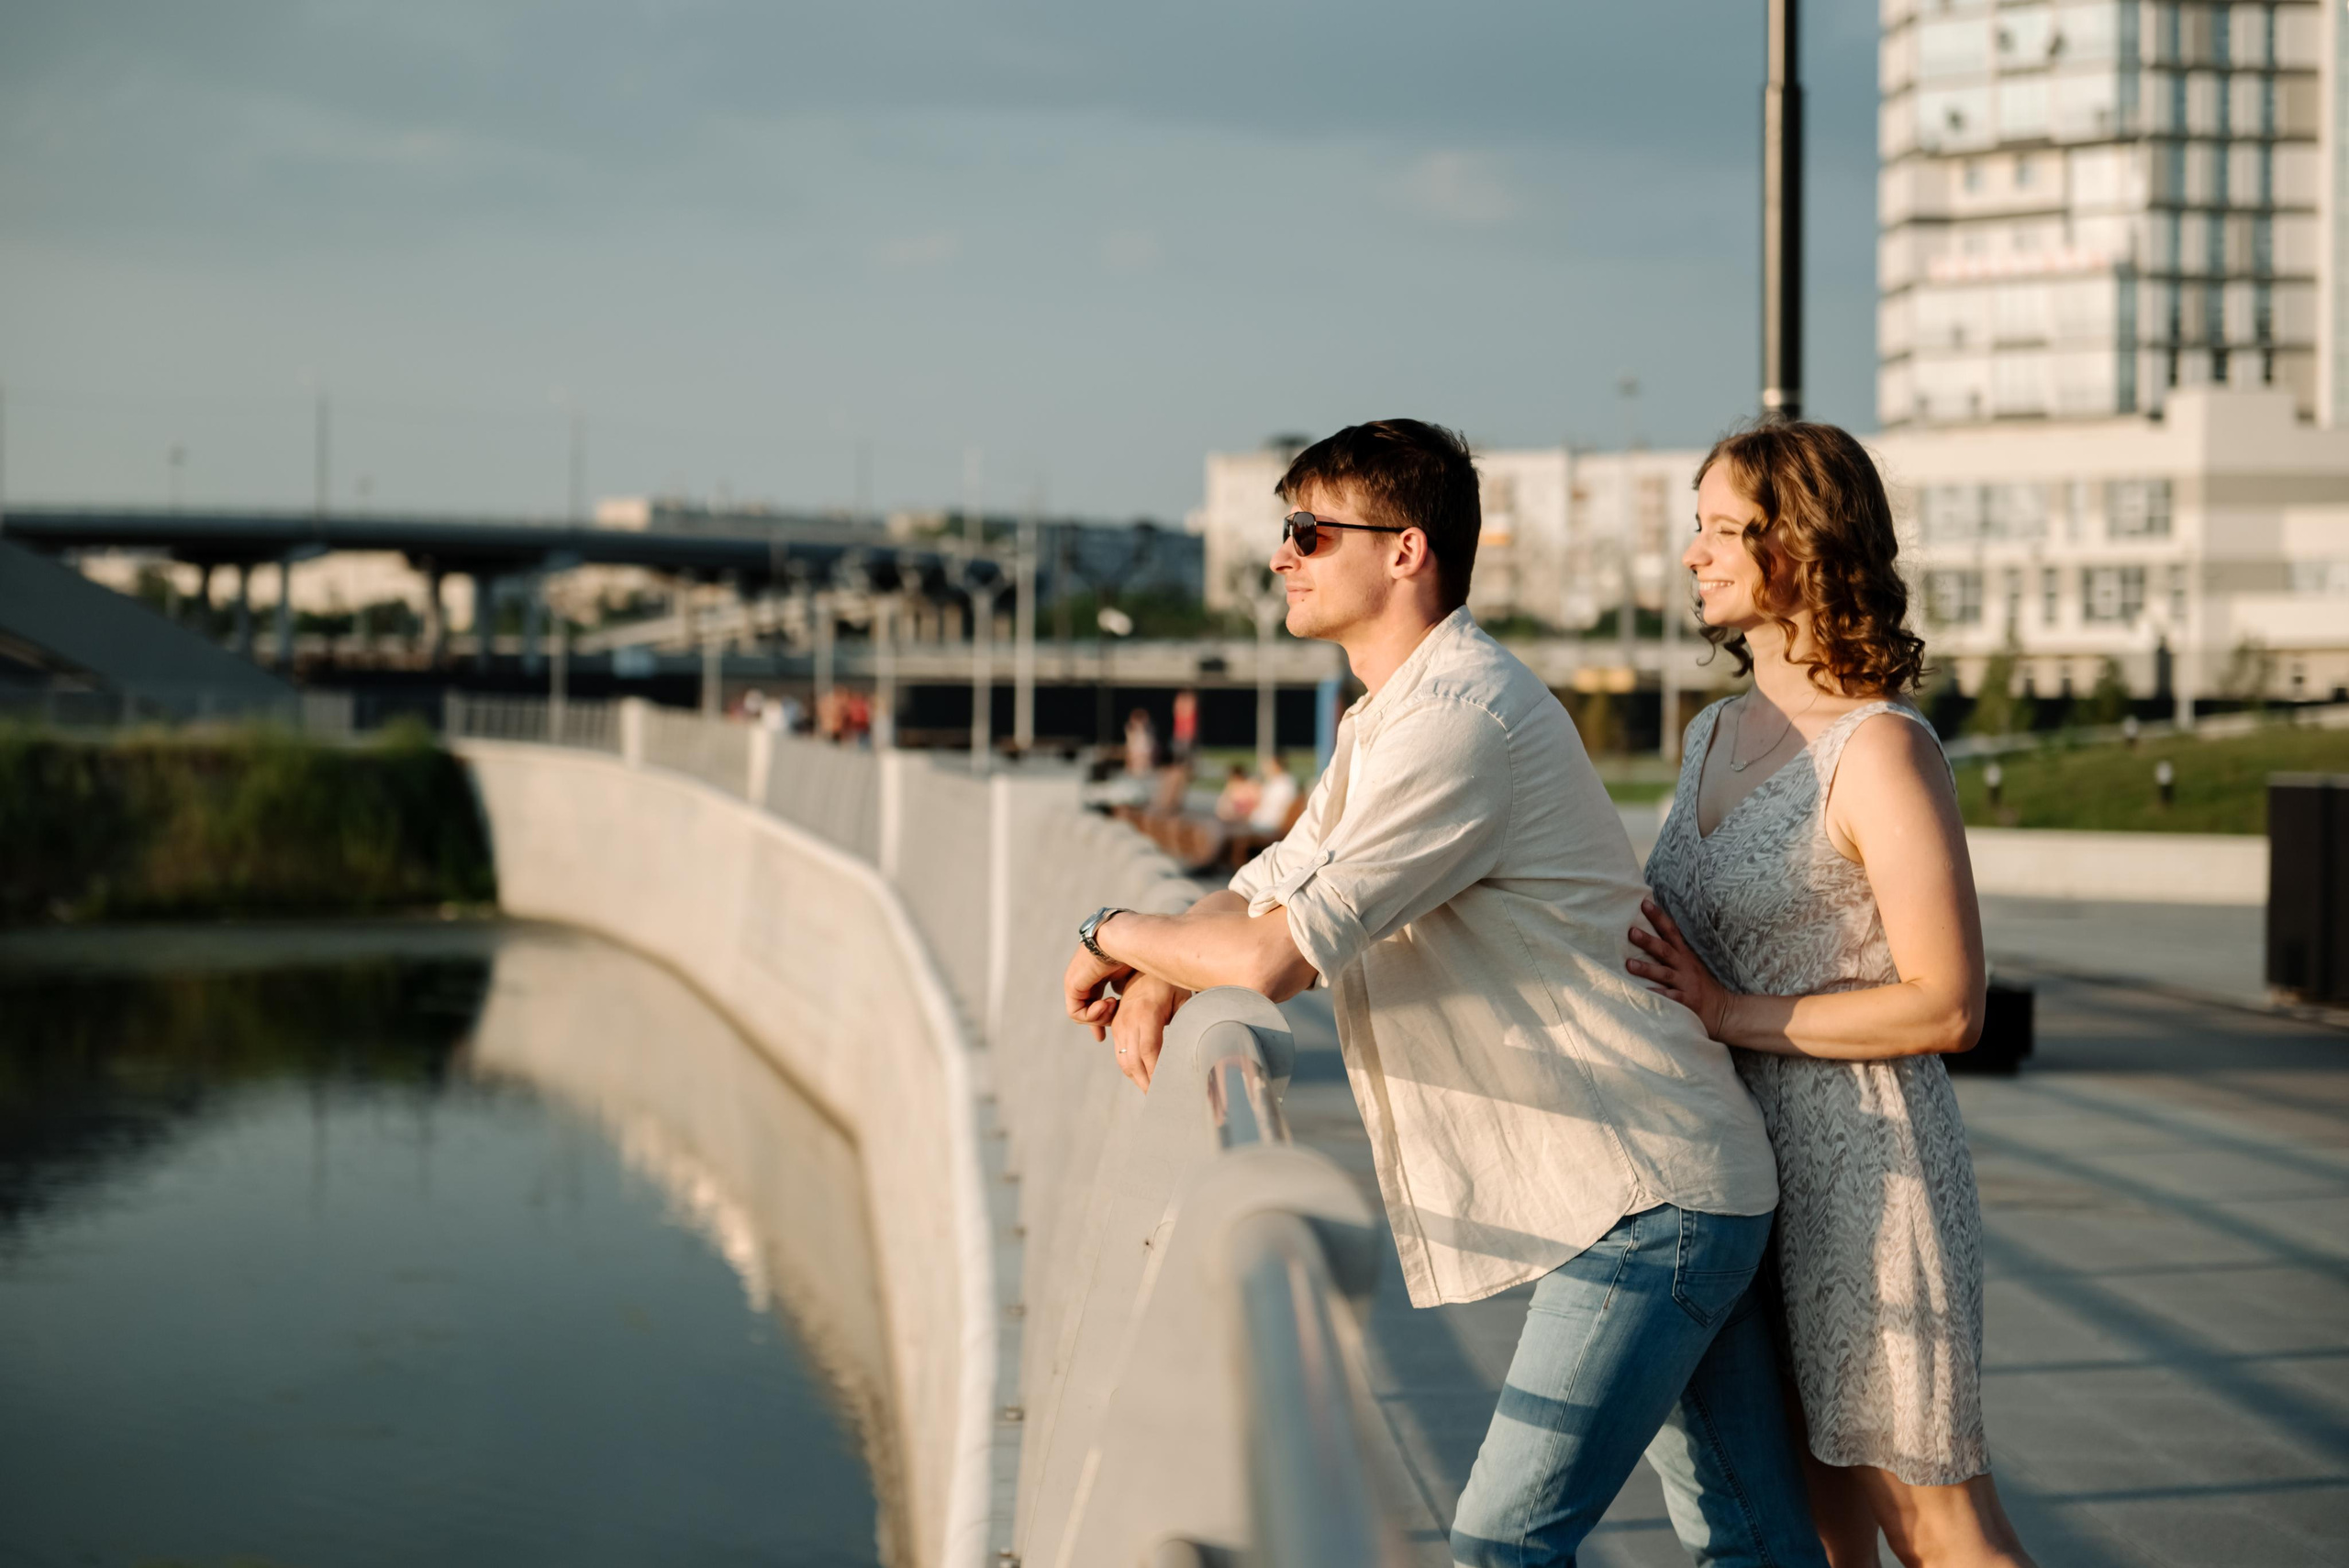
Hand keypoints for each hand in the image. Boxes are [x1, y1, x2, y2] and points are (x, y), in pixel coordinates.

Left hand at [1063, 937, 1135, 1038]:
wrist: (1125, 939)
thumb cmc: (1137, 953)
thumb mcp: (1133, 979)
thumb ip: (1130, 994)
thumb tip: (1134, 1009)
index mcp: (1099, 970)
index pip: (1095, 997)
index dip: (1103, 1016)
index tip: (1111, 1029)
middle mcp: (1085, 975)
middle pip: (1086, 1007)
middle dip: (1096, 1023)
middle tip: (1102, 1036)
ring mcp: (1076, 980)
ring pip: (1083, 1013)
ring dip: (1101, 1017)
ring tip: (1115, 1005)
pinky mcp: (1072, 984)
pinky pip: (1076, 1013)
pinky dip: (1092, 1016)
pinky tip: (1109, 1004)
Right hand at [1108, 973, 1190, 1090]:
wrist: (1142, 965)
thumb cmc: (1169, 983)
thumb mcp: (1182, 998)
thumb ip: (1186, 1022)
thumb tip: (1196, 1047)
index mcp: (1146, 1014)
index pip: (1149, 1051)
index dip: (1156, 1073)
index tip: (1167, 1087)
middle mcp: (1129, 1021)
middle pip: (1134, 1061)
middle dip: (1146, 1083)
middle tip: (1160, 1098)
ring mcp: (1119, 1024)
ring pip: (1124, 1061)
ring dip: (1137, 1079)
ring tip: (1152, 1091)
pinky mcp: (1116, 1026)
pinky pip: (1120, 1054)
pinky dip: (1130, 1069)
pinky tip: (1143, 1077)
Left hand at [1627, 898, 1734, 1042]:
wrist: (1724, 1009)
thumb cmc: (1701, 985)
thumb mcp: (1691, 964)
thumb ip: (1674, 951)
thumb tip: (1649, 935)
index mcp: (1685, 955)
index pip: (1671, 931)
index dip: (1659, 917)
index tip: (1645, 903)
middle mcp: (1685, 967)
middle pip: (1665, 950)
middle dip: (1648, 941)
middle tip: (1631, 931)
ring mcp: (1686, 984)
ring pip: (1664, 974)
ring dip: (1646, 968)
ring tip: (1629, 964)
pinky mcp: (1687, 1002)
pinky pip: (1671, 998)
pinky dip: (1659, 995)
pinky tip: (1644, 993)